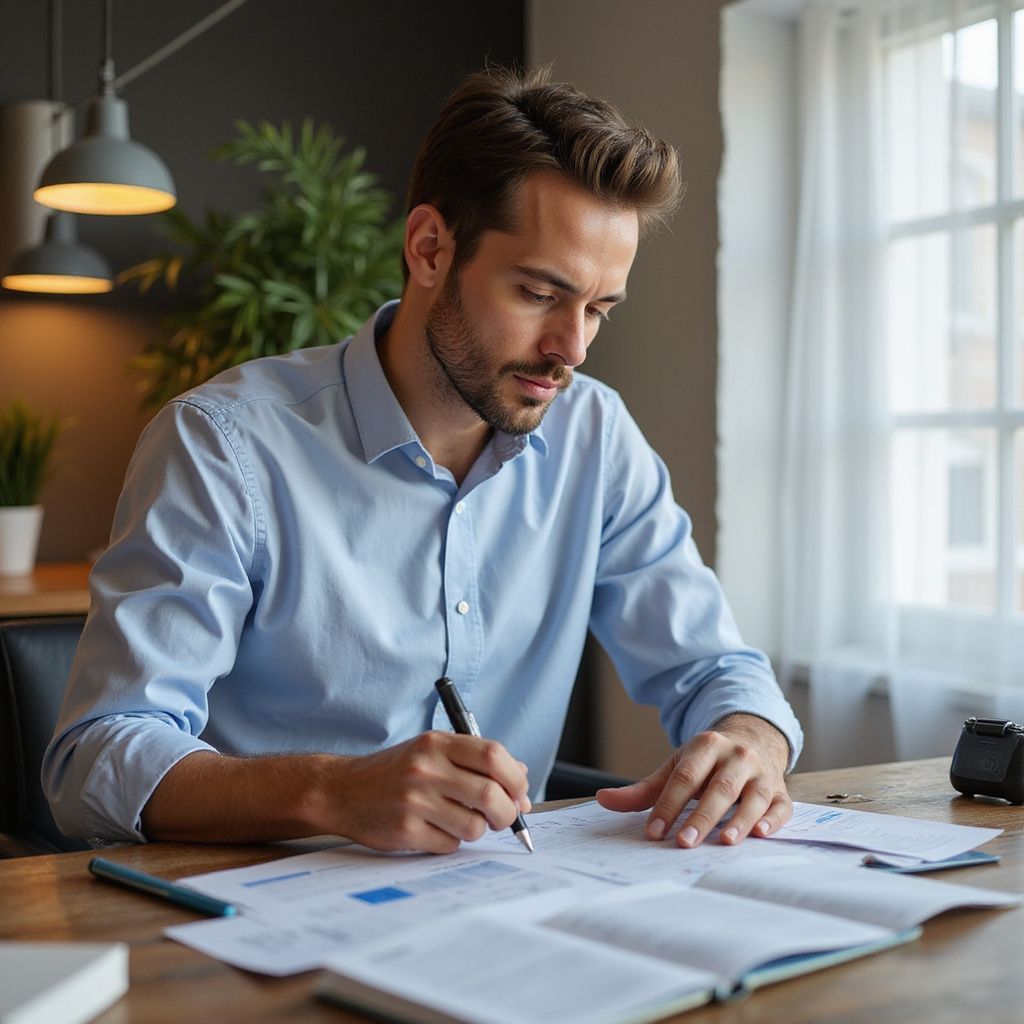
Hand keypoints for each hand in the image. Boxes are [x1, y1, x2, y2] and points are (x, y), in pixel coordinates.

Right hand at [326, 731, 530, 853]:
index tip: (520, 793)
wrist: (342, 790)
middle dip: (506, 813)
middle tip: (502, 818)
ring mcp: (414, 800)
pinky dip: (451, 842)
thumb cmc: (395, 772)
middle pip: (490, 794)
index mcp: (437, 743)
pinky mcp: (405, 830)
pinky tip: (435, 830)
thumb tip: (521, 778)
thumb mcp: (431, 751)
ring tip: (460, 821)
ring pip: (474, 826)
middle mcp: (426, 768)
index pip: (493, 755)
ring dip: (476, 830)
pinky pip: (450, 845)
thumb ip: (474, 759)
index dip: (515, 778)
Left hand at [595, 714, 791, 847]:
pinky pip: (781, 807)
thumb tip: (603, 800)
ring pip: (753, 797)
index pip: (684, 778)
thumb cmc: (707, 762)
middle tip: (684, 842)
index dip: (668, 805)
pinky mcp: (781, 791)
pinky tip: (761, 834)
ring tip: (725, 842)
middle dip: (701, 817)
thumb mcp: (677, 766)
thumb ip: (644, 789)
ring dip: (740, 820)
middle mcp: (737, 756)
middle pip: (719, 789)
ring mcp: (762, 773)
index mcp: (706, 745)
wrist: (752, 739)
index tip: (654, 831)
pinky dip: (773, 821)